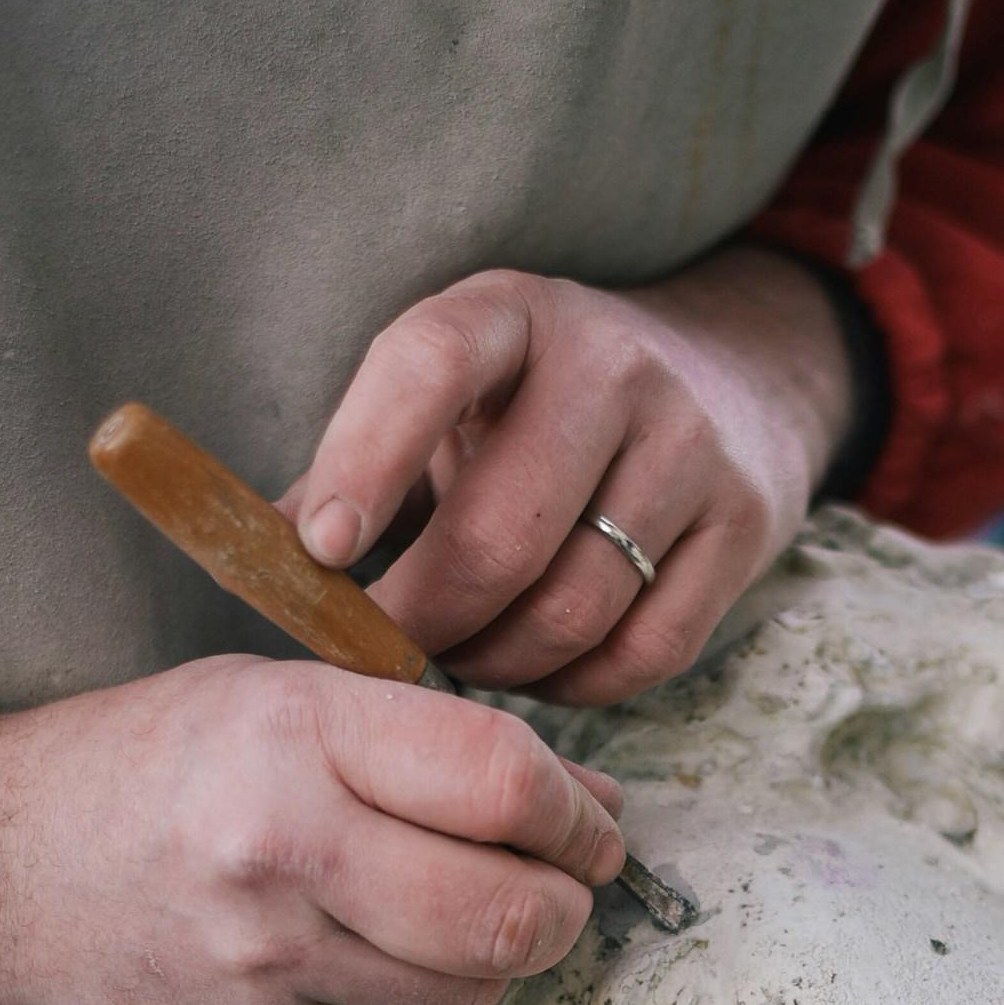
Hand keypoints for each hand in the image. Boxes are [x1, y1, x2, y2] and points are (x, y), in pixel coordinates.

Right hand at [0, 661, 625, 1004]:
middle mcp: (286, 851)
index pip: (501, 781)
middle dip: (570, 902)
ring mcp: (274, 957)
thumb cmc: (153, 760)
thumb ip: (438, 740)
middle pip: (508, 912)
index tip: (594, 819)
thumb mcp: (285, 697)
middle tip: (570, 880)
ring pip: (472, 985)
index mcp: (298, 737)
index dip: (577, 811)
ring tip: (490, 906)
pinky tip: (409, 944)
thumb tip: (591, 798)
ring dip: (512, 953)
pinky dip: (439, 991)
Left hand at [282, 243, 854, 704]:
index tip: (323, 554)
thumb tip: (260, 561)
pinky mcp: (743, 523)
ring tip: (467, 656)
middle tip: (393, 645)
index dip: (365, 461)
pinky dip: (578, 688)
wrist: (729, 381)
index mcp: (511, 316)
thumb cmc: (540, 409)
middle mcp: (612, 367)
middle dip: (427, 619)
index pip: (428, 366)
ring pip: (573, 610)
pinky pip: (645, 653)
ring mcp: (691, 444)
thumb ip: (358, 467)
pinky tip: (545, 670)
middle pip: (501, 537)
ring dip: (499, 664)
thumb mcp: (453, 396)